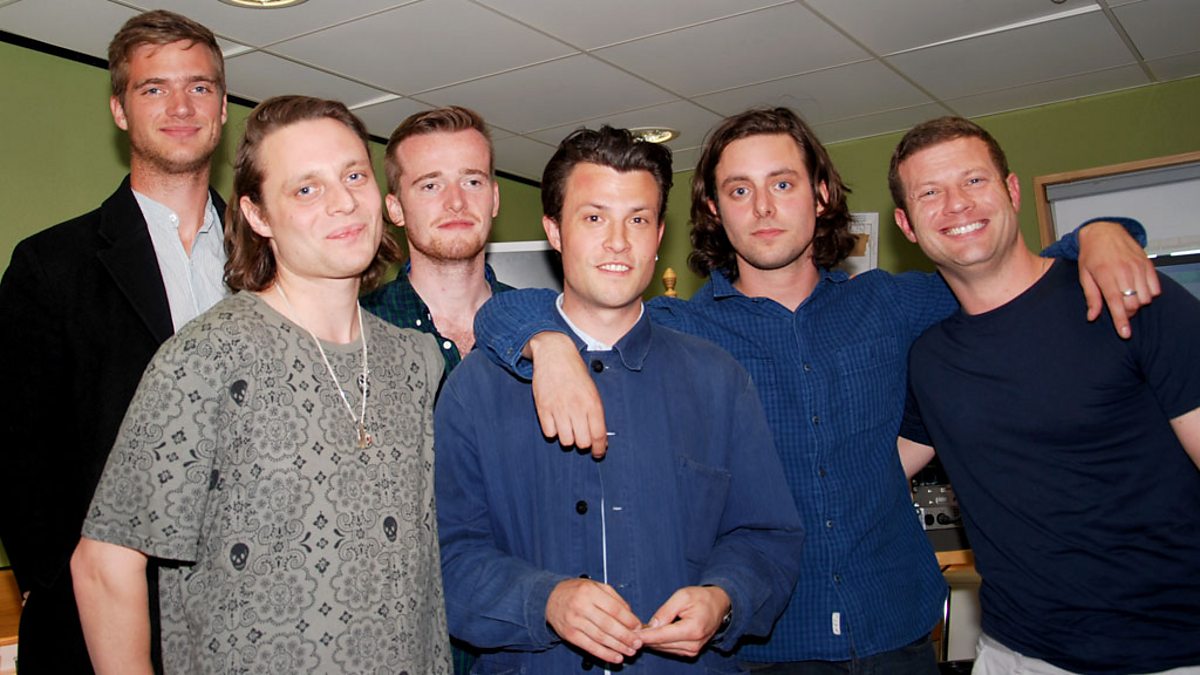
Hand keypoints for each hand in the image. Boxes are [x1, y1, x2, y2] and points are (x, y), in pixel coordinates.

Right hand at [529, 332, 608, 457]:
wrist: (555, 354)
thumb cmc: (576, 374)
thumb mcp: (592, 391)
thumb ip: (596, 414)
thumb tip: (601, 440)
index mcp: (592, 403)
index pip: (598, 435)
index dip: (599, 449)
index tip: (598, 453)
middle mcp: (576, 407)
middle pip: (582, 442)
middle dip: (583, 443)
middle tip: (581, 437)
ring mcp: (558, 408)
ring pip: (566, 441)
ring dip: (568, 438)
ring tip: (568, 427)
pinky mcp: (543, 408)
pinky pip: (549, 433)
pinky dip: (553, 431)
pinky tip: (555, 422)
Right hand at [545, 578, 642, 662]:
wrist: (550, 598)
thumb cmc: (577, 592)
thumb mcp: (596, 586)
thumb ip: (614, 598)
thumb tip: (631, 616)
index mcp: (590, 592)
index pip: (614, 609)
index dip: (629, 620)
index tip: (638, 627)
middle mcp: (581, 607)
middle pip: (608, 625)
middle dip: (626, 636)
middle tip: (637, 643)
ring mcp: (574, 622)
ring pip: (600, 638)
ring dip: (618, 647)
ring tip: (630, 651)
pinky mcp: (570, 635)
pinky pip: (590, 647)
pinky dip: (604, 654)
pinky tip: (616, 657)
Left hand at [637, 585, 730, 657]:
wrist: (719, 605)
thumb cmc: (702, 598)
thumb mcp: (683, 596)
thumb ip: (666, 611)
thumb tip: (651, 625)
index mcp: (692, 629)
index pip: (662, 636)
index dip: (644, 636)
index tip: (630, 634)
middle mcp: (693, 644)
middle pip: (661, 644)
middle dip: (645, 638)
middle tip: (630, 629)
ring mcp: (692, 650)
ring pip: (663, 648)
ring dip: (651, 641)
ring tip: (640, 630)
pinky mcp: (690, 652)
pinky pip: (669, 649)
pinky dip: (659, 642)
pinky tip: (652, 634)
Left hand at [1077, 220, 1160, 338]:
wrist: (1103, 231)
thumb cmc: (1091, 255)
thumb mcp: (1084, 276)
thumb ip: (1091, 297)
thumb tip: (1092, 317)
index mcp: (1105, 275)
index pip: (1116, 303)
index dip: (1121, 321)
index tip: (1125, 334)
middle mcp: (1124, 271)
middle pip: (1133, 304)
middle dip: (1127, 312)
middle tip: (1119, 307)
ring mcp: (1138, 267)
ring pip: (1145, 298)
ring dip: (1138, 303)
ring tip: (1127, 296)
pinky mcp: (1148, 264)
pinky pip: (1155, 288)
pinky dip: (1149, 294)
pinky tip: (1138, 289)